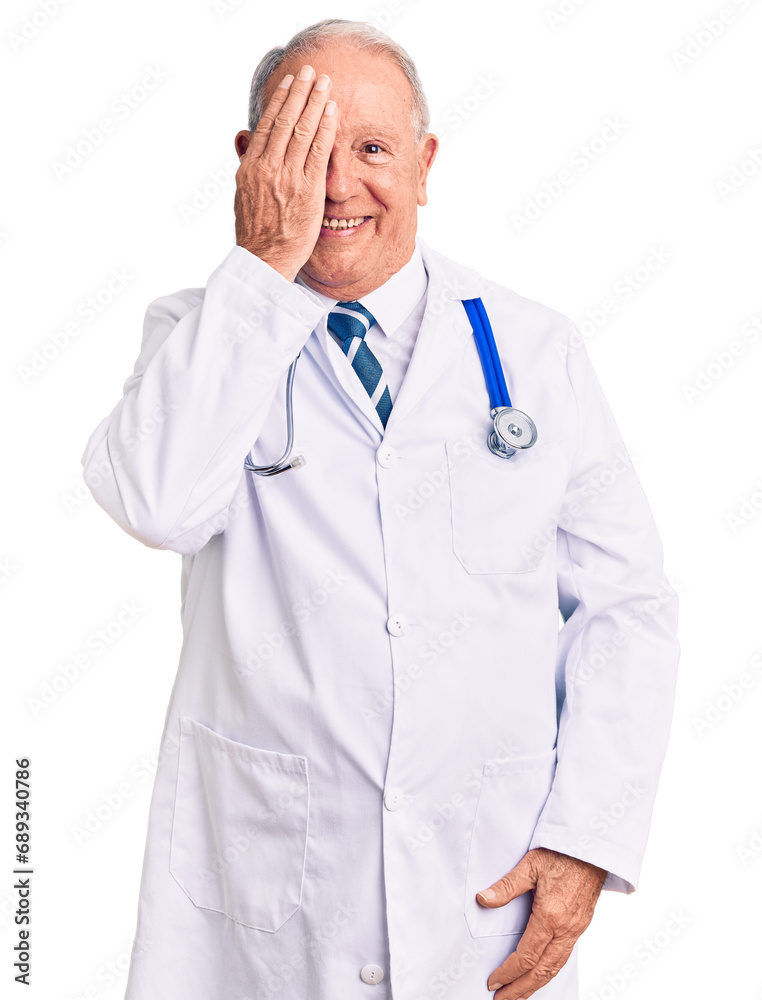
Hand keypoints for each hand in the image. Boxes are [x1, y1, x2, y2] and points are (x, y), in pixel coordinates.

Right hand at [234, 64, 337, 280]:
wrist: (264, 260)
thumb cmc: (256, 233)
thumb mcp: (242, 194)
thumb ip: (245, 163)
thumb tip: (242, 138)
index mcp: (250, 167)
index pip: (266, 125)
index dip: (280, 100)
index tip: (290, 83)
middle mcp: (267, 168)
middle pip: (284, 120)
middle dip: (299, 92)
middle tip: (311, 70)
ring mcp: (287, 178)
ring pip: (301, 130)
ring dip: (314, 103)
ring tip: (325, 83)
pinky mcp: (307, 190)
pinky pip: (317, 152)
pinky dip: (324, 128)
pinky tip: (331, 111)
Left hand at [476, 847, 606, 997]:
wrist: (593, 846)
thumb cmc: (562, 852)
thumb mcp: (530, 865)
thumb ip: (506, 886)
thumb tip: (483, 899)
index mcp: (551, 916)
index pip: (527, 956)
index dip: (509, 972)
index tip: (494, 982)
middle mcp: (566, 928)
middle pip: (542, 971)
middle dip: (521, 988)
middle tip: (502, 999)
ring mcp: (576, 928)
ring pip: (556, 967)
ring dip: (536, 984)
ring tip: (519, 993)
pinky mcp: (581, 925)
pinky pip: (565, 956)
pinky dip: (550, 971)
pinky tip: (540, 973)